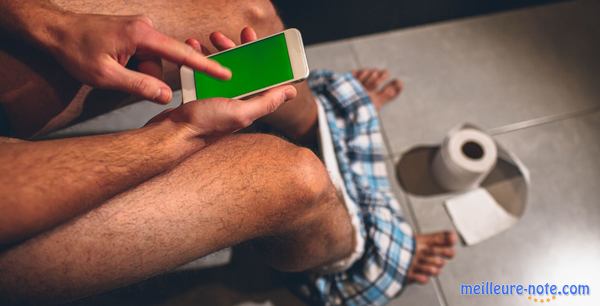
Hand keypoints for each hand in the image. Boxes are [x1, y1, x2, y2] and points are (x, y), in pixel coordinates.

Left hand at [44, 13, 230, 103]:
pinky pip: (144, 56)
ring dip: (136, 72)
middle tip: (118, 76)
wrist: (55, 30)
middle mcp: (146, 27)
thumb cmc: (76, 50)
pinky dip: (132, 65)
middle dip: (146, 76)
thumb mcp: (106, 75)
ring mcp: (140, 29)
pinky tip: (113, 62)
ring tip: (111, 67)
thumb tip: (166, 95)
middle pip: (163, 63)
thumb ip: (139, 86)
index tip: (226, 73)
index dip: (206, 65)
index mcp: (142, 35)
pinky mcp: (134, 32)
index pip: (182, 54)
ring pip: (152, 62)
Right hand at [147, 27, 296, 140]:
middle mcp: (234, 99)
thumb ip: (266, 102)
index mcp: (248, 102)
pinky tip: (192, 48)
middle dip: (233, 48)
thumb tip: (291, 92)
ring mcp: (216, 95)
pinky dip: (197, 58)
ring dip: (214, 50)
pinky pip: (201, 70)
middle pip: (240, 67)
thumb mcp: (241, 112)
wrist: (171, 134)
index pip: (261, 75)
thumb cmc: (205, 126)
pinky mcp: (198, 93)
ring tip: (205, 40)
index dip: (259, 55)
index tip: (252, 38)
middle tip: (222, 37)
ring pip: (219, 65)